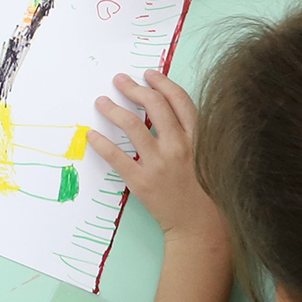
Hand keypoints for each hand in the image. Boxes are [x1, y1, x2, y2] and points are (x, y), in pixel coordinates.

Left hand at [86, 70, 224, 243]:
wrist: (201, 227)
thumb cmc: (208, 194)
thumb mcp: (210, 158)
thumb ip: (194, 136)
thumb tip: (169, 113)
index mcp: (200, 138)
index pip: (180, 100)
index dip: (163, 83)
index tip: (149, 74)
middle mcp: (180, 146)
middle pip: (154, 105)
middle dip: (135, 88)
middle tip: (119, 81)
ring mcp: (160, 163)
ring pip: (132, 125)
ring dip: (113, 109)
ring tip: (101, 101)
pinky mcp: (142, 181)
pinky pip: (116, 156)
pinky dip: (101, 142)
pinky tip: (92, 134)